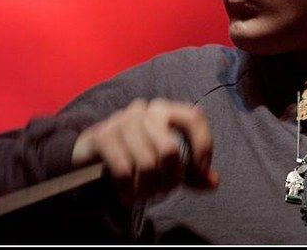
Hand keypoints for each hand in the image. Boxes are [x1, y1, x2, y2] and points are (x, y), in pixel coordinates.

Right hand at [71, 98, 218, 203]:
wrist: (93, 153)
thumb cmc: (138, 155)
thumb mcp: (168, 164)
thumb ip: (192, 172)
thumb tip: (213, 182)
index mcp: (166, 110)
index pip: (194, 117)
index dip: (202, 145)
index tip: (201, 171)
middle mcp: (147, 110)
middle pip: (170, 149)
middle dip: (171, 179)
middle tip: (165, 191)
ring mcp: (123, 120)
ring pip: (147, 163)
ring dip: (149, 188)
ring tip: (146, 195)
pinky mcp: (103, 135)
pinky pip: (124, 170)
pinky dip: (129, 190)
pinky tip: (128, 197)